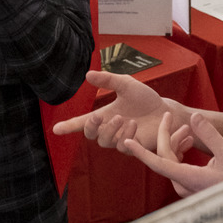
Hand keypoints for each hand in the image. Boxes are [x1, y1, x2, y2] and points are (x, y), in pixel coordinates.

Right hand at [52, 70, 181, 152]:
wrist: (166, 111)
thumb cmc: (145, 99)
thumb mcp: (126, 84)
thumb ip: (108, 80)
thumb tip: (87, 74)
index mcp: (105, 115)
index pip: (82, 122)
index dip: (69, 126)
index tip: (56, 129)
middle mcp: (110, 129)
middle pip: (91, 134)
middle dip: (90, 127)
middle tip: (97, 116)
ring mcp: (121, 139)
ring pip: (106, 141)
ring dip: (111, 129)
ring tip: (123, 118)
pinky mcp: (134, 147)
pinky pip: (123, 147)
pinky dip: (126, 136)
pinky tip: (133, 125)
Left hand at [123, 112, 222, 197]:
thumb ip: (209, 134)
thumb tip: (193, 116)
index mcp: (187, 178)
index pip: (158, 163)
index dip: (140, 151)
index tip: (126, 142)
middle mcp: (181, 184)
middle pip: (164, 156)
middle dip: (166, 135)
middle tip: (170, 115)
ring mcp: (184, 187)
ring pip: (170, 161)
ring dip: (175, 143)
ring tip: (187, 129)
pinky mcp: (188, 187)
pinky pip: (176, 166)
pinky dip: (180, 152)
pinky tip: (190, 141)